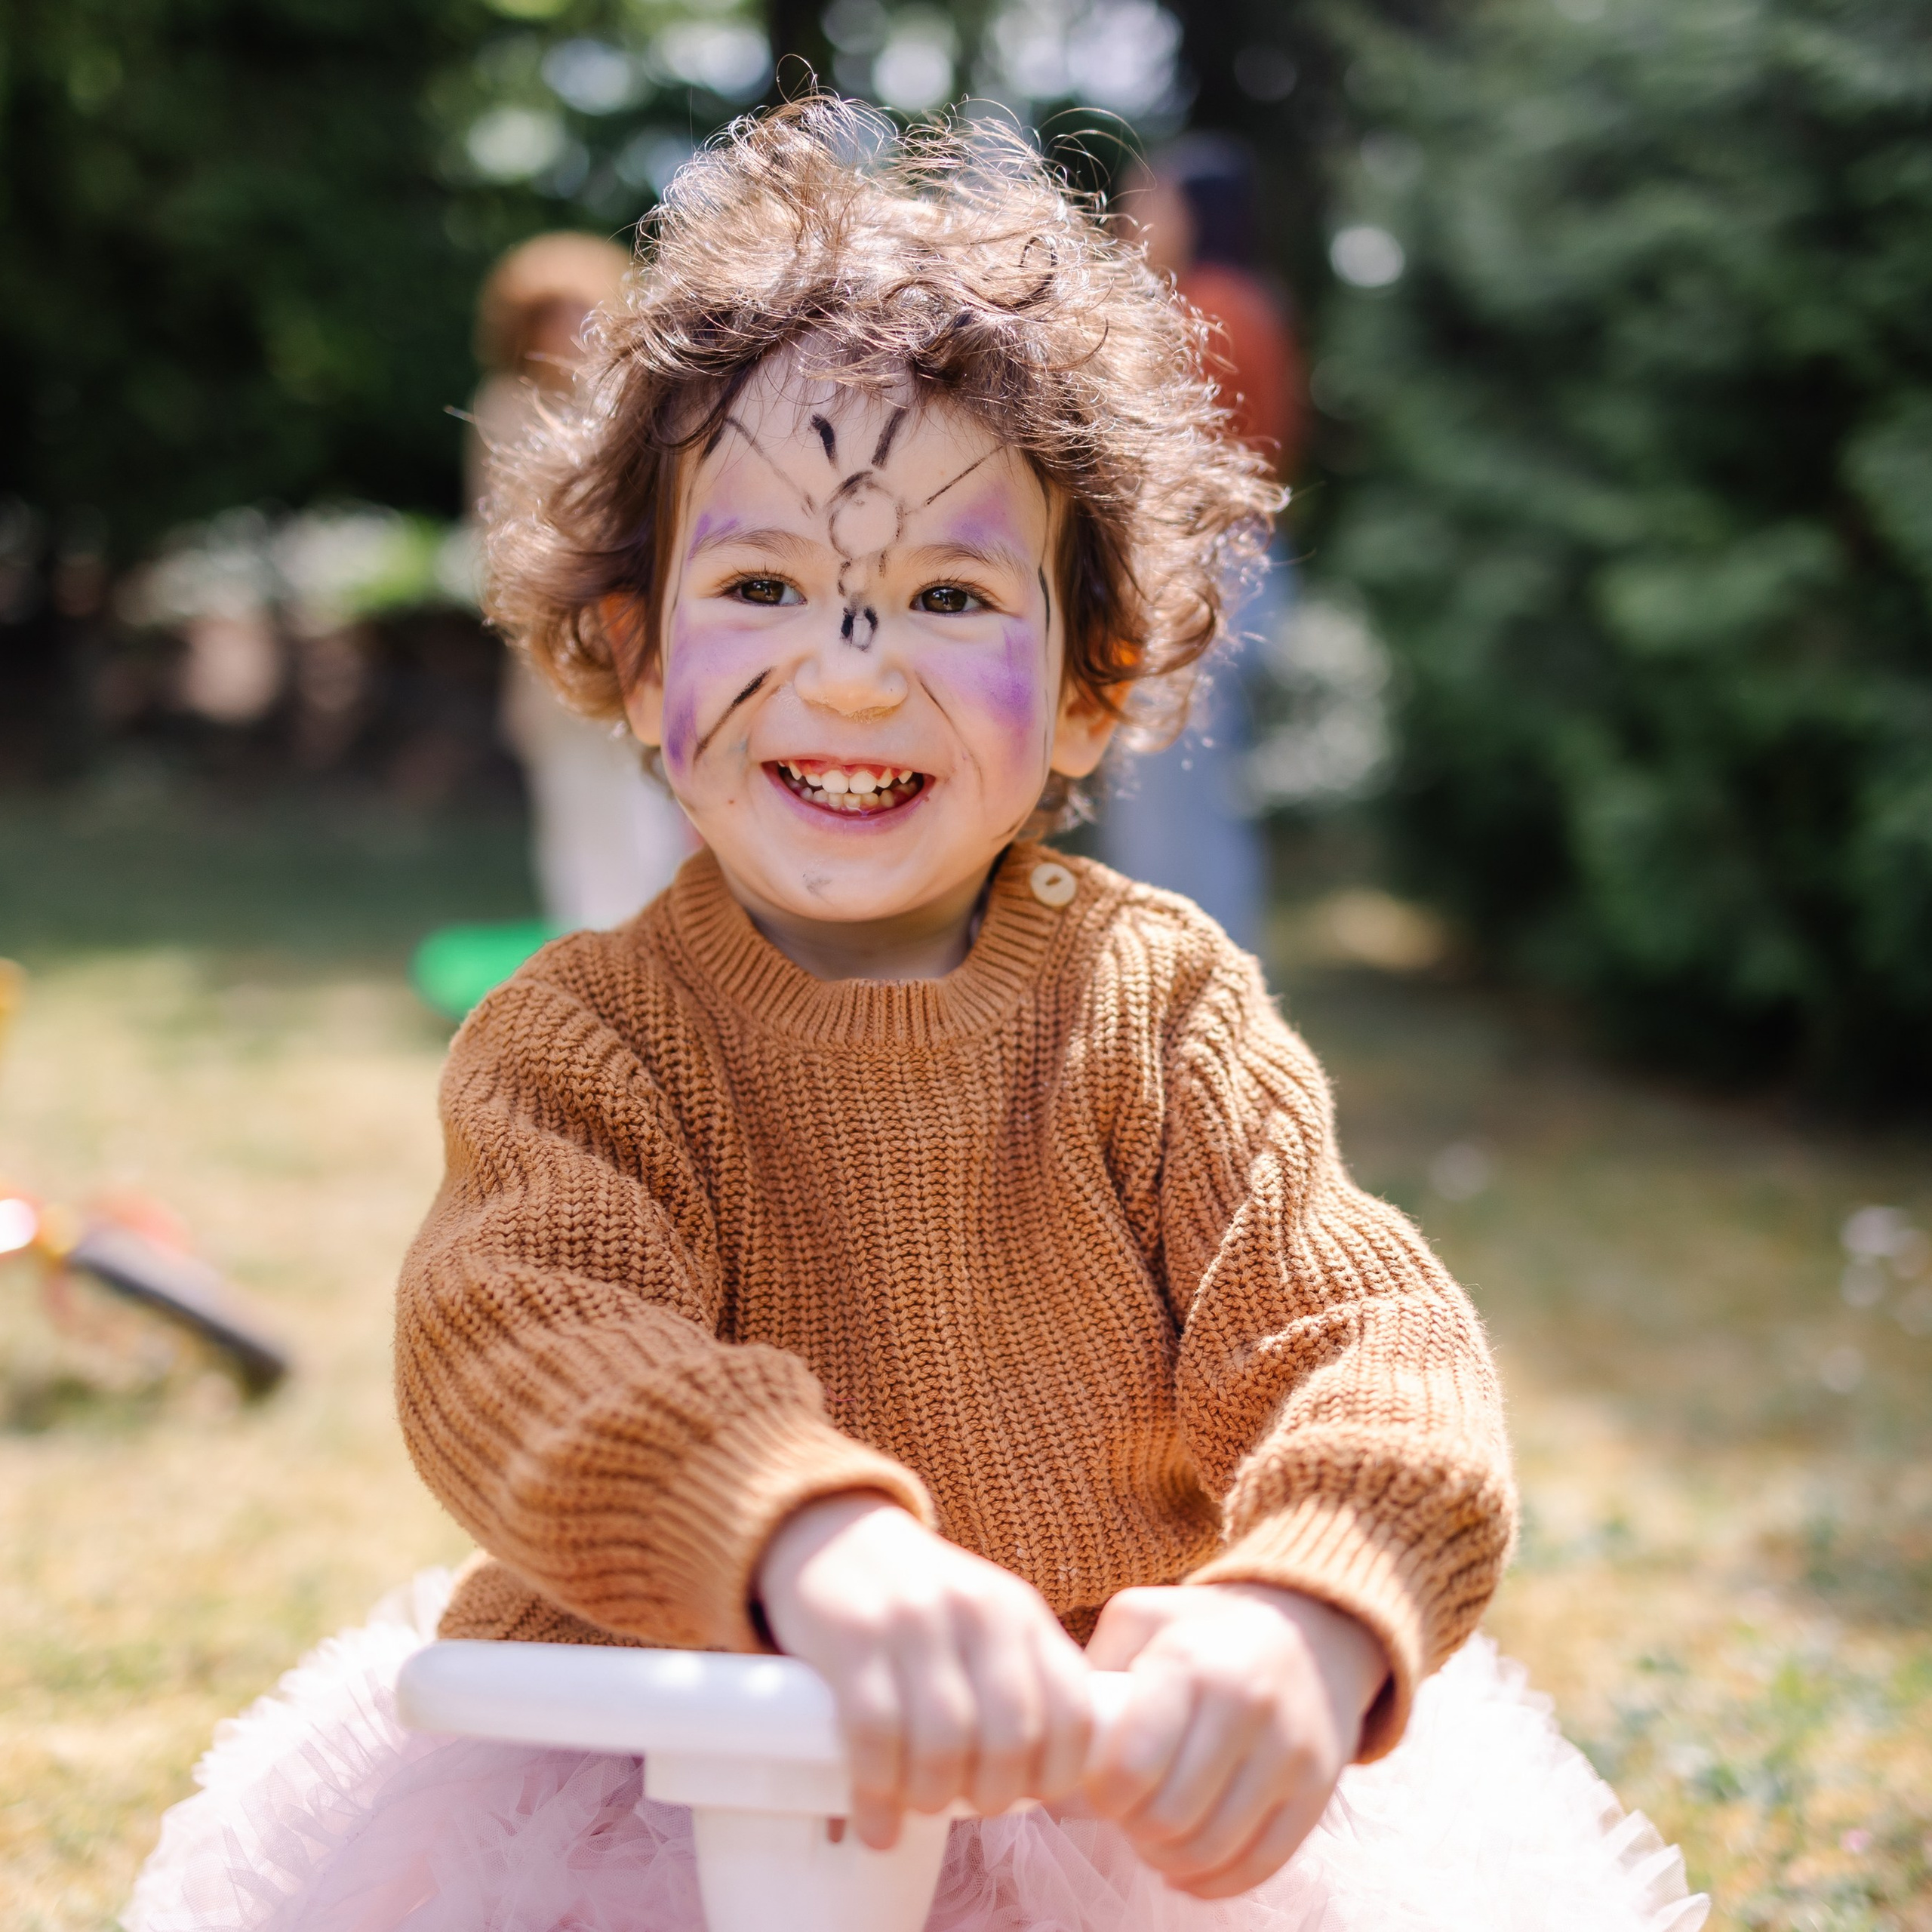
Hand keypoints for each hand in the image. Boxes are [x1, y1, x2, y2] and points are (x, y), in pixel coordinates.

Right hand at [755, 1492, 1092, 1848]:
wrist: (833, 1535)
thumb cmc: (919, 1603)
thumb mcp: (986, 1620)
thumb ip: (1020, 1683)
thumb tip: (1037, 1787)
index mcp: (1022, 1613)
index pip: (1073, 1712)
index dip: (1057, 1776)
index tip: (1026, 1799)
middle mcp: (977, 1610)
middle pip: (1011, 1736)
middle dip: (992, 1795)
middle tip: (966, 1807)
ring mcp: (915, 1619)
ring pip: (945, 1741)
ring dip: (933, 1797)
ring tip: (919, 1807)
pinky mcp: (854, 1634)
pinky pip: (876, 1733)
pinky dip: (878, 1791)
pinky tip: (874, 1819)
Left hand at [1082, 1584, 1387, 1898]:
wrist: (1310, 1629)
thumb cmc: (1204, 1631)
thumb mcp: (1142, 1619)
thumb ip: (1095, 1670)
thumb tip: (1063, 1748)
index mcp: (1189, 1661)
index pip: (1132, 1766)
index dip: (1103, 1795)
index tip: (1100, 1787)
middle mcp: (1244, 1703)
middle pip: (1169, 1817)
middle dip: (1134, 1829)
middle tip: (1127, 1814)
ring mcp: (1287, 1749)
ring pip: (1213, 1848)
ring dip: (1169, 1860)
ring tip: (1153, 1839)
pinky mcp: (1317, 1787)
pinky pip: (1262, 1864)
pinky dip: (1216, 1882)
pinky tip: (1189, 1871)